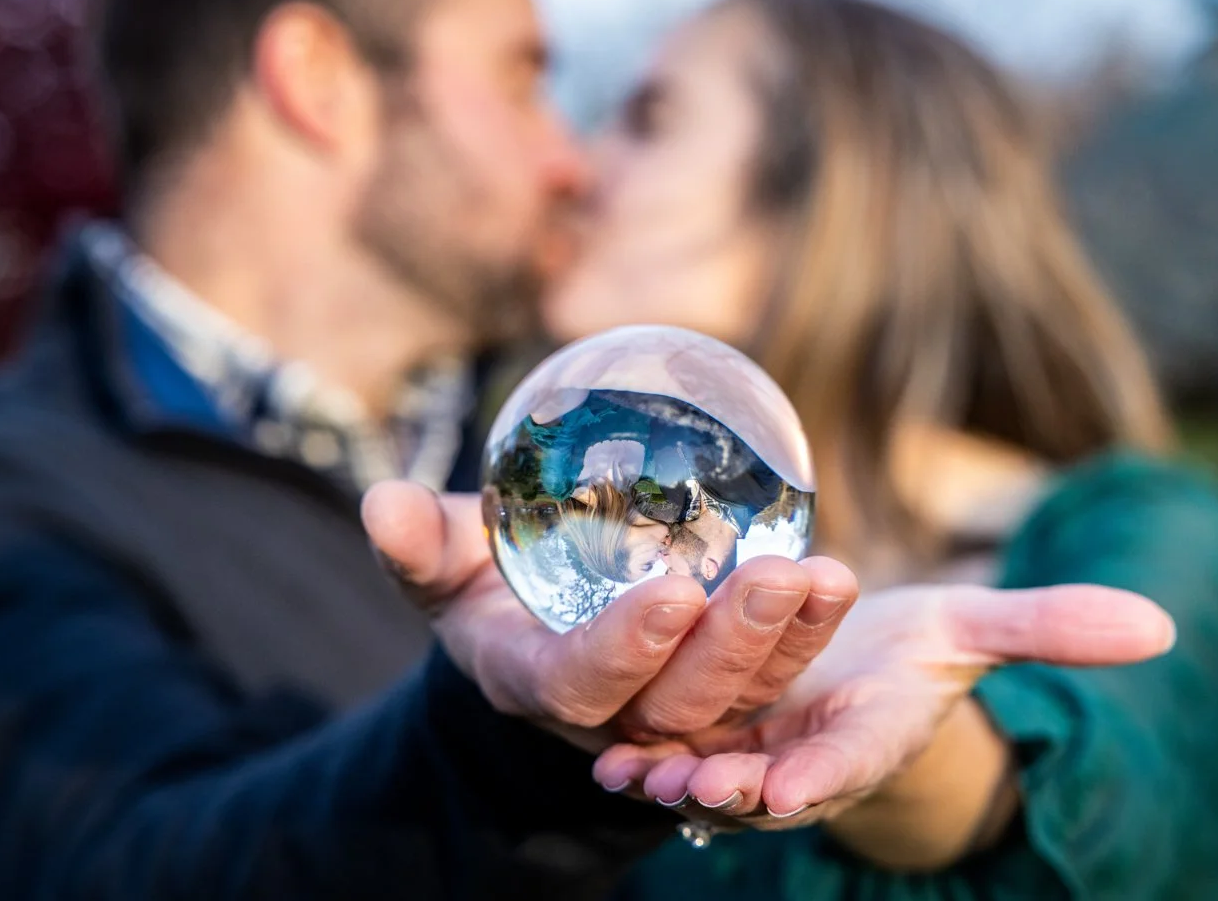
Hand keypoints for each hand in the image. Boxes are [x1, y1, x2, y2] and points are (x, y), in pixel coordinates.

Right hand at [360, 481, 858, 751]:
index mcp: (537, 682)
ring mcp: (670, 706)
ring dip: (788, 643)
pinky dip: (807, 636)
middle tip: (776, 576)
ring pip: (738, 695)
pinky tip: (837, 584)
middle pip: (678, 701)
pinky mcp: (717, 688)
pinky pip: (770, 675)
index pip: (582, 683)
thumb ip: (417, 541)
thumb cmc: (483, 573)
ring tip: (830, 578)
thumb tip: (379, 503)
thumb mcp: (445, 557)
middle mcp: (611, 714)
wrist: (534, 606)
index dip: (625, 648)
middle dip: (730, 645)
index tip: (673, 593)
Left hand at [592, 583, 1174, 829]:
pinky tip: (607, 750)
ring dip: (675, 778)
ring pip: (710, 775)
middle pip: (773, 780)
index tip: (796, 782)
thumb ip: (1051, 627)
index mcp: (870, 734)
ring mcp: (748, 753)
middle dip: (743, 786)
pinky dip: (639, 754)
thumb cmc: (908, 651)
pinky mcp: (702, 736)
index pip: (854, 759)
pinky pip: (668, 750)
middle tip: (708, 782)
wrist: (838, 670)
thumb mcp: (972, 627)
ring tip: (640, 771)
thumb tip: (1160, 627)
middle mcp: (805, 757)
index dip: (827, 772)